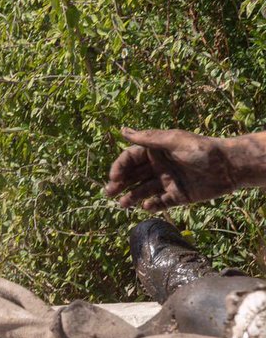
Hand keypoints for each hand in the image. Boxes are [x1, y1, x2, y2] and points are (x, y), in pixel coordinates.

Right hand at [104, 127, 236, 210]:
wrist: (229, 167)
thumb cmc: (201, 150)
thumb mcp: (173, 141)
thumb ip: (148, 138)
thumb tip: (122, 130)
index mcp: (155, 151)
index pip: (130, 159)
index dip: (119, 167)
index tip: (114, 177)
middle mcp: (158, 167)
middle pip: (133, 176)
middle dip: (119, 184)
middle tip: (109, 193)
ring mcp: (167, 182)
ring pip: (143, 191)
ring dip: (131, 197)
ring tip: (122, 204)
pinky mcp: (177, 196)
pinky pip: (160, 202)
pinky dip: (152, 205)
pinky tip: (146, 207)